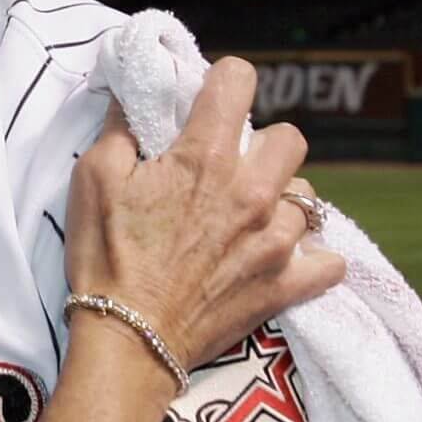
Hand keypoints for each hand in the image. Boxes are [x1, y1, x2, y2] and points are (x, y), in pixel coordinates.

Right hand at [65, 59, 342, 369]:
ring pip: (308, 198)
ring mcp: (274, 241)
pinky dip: (312, 259)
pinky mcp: (284, 286)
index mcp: (207, 157)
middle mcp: (251, 192)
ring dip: (282, 201)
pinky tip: (287, 259)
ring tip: (251, 217)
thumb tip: (134, 92)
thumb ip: (121, 126)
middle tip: (234, 165)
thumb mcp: (93, 177)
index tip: (209, 101)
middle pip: (290, 137)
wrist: (128, 341)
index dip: (223, 82)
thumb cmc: (106, 257)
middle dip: (264, 143)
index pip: (239, 80)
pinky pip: (328, 263)